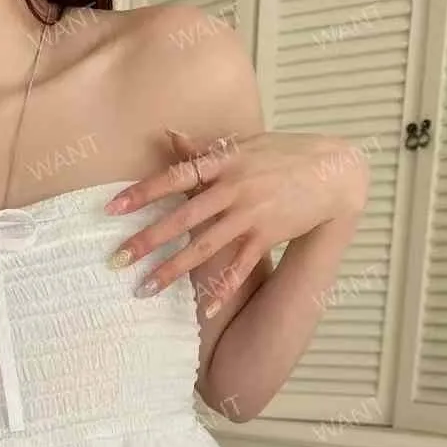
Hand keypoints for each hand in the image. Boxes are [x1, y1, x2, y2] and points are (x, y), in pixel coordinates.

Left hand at [105, 129, 369, 308]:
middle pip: (182, 218)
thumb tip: (168, 135)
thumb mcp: (244, 145)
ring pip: (204, 247)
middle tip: (115, 260)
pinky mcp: (266, 237)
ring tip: (143, 290)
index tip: (112, 209)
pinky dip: (222, 290)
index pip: (174, 177)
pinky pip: (239, 269)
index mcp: (224, 162)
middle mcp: (233, 189)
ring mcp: (250, 215)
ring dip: (172, 270)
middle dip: (147, 241)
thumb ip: (204, 150)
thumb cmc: (284, 155)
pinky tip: (202, 312)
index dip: (142, 192)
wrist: (334, 172)